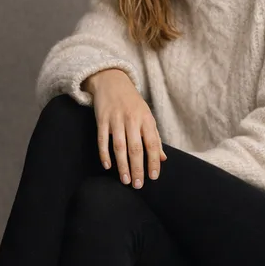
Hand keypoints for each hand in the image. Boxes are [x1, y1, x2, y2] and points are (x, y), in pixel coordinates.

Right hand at [82, 69, 167, 186]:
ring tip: (125, 180)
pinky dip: (104, 154)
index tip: (154, 177)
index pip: (153, 144)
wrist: (112, 81)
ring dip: (122, 165)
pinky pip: (102, 140)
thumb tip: (163, 159)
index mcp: (146, 119)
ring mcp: (116, 119)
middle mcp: (132, 119)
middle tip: (138, 185)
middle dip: (138, 168)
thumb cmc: (132, 103)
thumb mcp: (147, 117)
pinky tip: (108, 166)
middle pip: (135, 148)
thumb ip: (154, 137)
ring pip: (119, 146)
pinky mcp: (101, 119)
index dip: (154, 161)